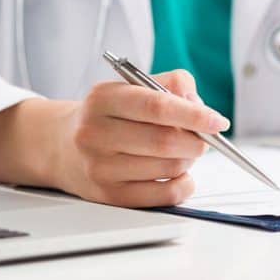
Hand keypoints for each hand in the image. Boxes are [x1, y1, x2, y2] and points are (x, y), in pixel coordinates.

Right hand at [52, 70, 229, 207]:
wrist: (61, 144)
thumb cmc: (108, 114)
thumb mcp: (132, 86)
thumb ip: (172, 84)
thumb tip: (199, 104)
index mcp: (103, 99)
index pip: (157, 106)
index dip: (194, 115)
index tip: (218, 121)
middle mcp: (95, 133)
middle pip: (165, 141)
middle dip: (196, 140)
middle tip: (202, 137)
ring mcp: (100, 168)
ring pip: (168, 167)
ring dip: (188, 160)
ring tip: (182, 151)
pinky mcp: (109, 196)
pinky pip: (164, 195)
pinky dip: (183, 184)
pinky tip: (178, 172)